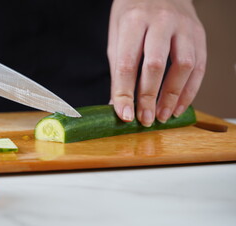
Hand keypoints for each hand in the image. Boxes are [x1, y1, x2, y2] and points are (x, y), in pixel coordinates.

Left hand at [107, 0, 205, 125]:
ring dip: (173, 96)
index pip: (127, 63)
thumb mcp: (117, 37)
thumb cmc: (132, 14)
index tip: (124, 115)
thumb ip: (118, 70)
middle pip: (156, 65)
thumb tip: (117, 104)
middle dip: (149, 97)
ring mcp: (183, 26)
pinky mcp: (199, 34)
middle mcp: (160, 21)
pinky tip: (178, 106)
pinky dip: (190, 90)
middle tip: (144, 119)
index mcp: (133, 21)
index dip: (125, 93)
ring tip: (162, 116)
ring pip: (183, 66)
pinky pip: (199, 66)